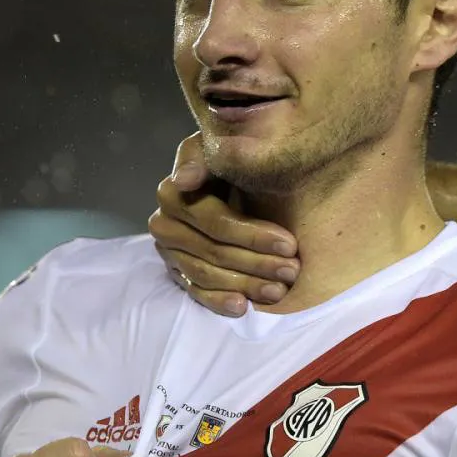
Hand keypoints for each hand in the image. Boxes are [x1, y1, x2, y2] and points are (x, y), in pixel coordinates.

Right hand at [148, 132, 300, 315]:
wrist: (225, 178)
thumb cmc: (229, 162)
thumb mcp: (220, 150)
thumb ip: (205, 157)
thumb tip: (185, 180)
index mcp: (173, 193)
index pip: (216, 222)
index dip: (254, 235)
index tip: (289, 243)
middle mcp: (164, 224)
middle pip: (215, 252)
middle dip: (258, 262)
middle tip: (292, 270)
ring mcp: (169, 252)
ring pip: (208, 274)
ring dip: (246, 284)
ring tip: (278, 289)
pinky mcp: (175, 272)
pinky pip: (196, 292)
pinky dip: (219, 301)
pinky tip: (243, 307)